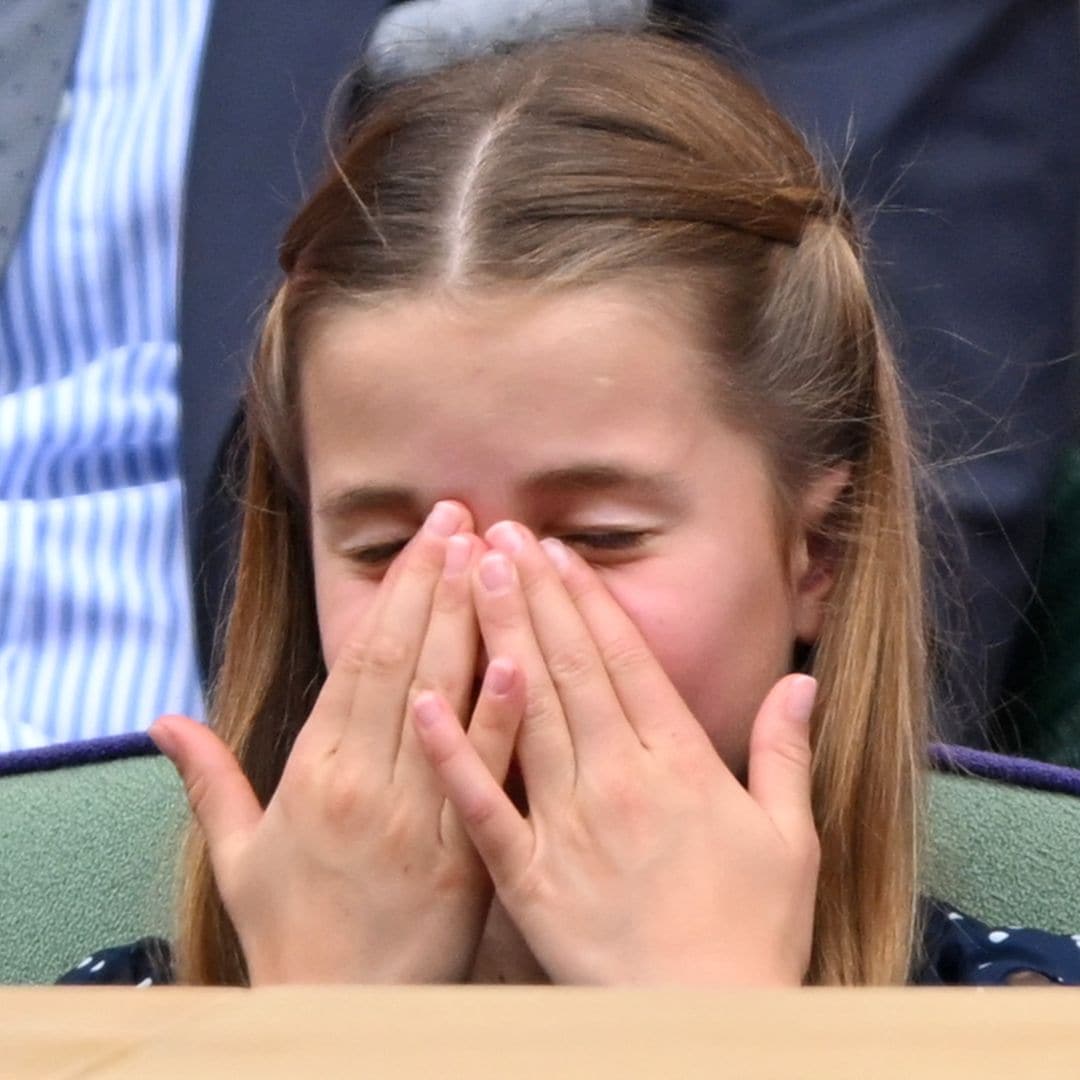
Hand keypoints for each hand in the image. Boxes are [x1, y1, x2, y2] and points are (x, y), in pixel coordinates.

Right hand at [150, 503, 522, 983]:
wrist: (343, 1014)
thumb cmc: (290, 933)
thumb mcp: (235, 855)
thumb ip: (208, 779)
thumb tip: (162, 720)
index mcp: (314, 774)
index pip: (360, 662)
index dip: (394, 594)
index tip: (424, 539)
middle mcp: (365, 784)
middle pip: (404, 663)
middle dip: (435, 583)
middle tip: (464, 518)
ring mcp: (416, 818)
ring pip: (444, 704)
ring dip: (472, 624)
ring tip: (496, 558)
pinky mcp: (464, 856)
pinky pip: (482, 775)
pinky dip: (499, 715)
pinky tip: (521, 661)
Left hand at [411, 522, 819, 985]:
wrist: (703, 1024)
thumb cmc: (754, 934)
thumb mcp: (791, 838)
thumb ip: (786, 753)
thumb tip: (800, 683)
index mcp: (680, 764)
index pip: (625, 661)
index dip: (588, 600)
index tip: (557, 550)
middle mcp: (618, 779)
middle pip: (569, 669)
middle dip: (533, 595)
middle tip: (499, 534)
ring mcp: (568, 823)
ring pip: (527, 713)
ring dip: (498, 639)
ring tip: (473, 578)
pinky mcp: (528, 874)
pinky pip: (484, 806)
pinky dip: (454, 750)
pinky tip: (425, 699)